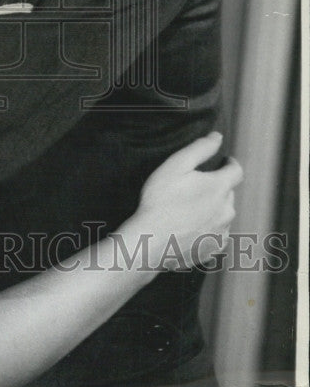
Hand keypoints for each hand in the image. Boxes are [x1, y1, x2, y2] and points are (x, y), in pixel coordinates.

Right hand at [132, 132, 242, 268]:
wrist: (151, 240)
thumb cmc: (160, 200)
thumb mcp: (175, 165)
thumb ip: (200, 149)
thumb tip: (217, 137)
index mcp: (219, 188)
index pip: (236, 170)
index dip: (230, 163)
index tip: (223, 161)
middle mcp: (226, 211)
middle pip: (228, 193)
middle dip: (217, 186)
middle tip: (195, 186)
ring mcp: (221, 232)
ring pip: (223, 214)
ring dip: (213, 208)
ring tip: (190, 208)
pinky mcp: (213, 249)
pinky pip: (216, 234)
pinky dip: (208, 228)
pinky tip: (190, 226)